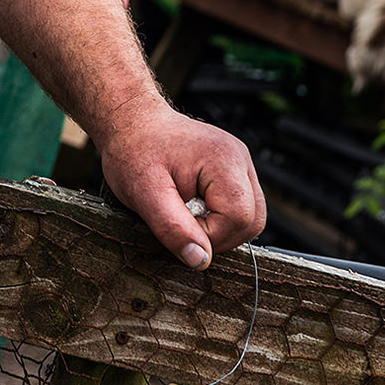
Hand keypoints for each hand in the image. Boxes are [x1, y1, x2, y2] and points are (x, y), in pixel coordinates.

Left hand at [91, 97, 266, 269]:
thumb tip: (200, 260)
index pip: (239, 218)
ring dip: (219, 227)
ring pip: (251, 217)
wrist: (131, 124)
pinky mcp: (234, 171)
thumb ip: (172, 228)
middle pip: (253, 221)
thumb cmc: (134, 151)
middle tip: (182, 223)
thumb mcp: (144, 194)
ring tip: (186, 213)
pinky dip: (219, 217)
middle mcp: (240, 159)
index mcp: (224, 159)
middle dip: (218, 234)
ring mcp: (241, 164)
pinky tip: (193, 207)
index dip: (210, 235)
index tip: (178, 225)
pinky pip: (241, 207)